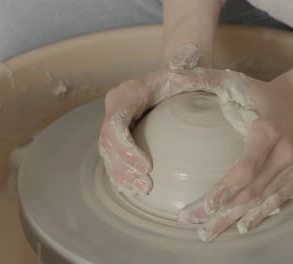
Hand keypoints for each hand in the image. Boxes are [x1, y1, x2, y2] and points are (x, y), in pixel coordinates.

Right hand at [98, 43, 213, 194]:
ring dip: (121, 175)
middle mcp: (115, 106)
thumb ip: (183, 65)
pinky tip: (130, 188)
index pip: (115, 125)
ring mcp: (115, 120)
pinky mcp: (120, 132)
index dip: (127, 149)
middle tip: (146, 186)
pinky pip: (112, 156)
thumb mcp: (185, 68)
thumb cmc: (181, 75)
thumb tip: (180, 66)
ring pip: (107, 153)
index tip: (148, 168)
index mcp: (127, 93)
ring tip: (141, 191)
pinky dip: (120, 174)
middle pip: (108, 143)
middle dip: (124, 168)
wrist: (173, 75)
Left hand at [177, 69, 292, 240]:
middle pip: (250, 191)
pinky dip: (258, 216)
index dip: (223, 191)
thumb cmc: (262, 94)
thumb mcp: (236, 82)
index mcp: (267, 131)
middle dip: (220, 211)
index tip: (200, 207)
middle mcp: (284, 153)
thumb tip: (173, 75)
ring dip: (234, 219)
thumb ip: (205, 79)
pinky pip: (277, 202)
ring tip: (208, 232)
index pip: (245, 168)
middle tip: (193, 225)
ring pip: (262, 201)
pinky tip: (241, 227)